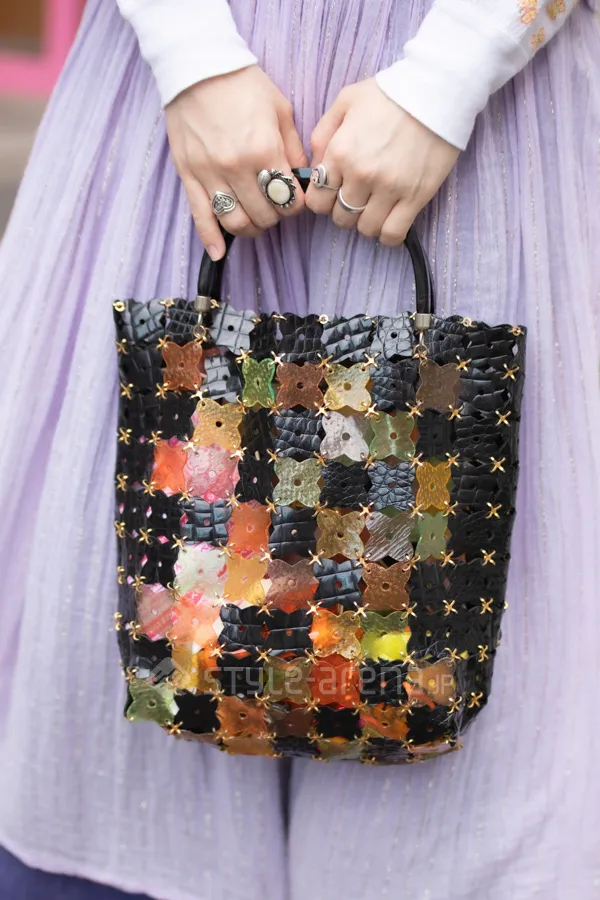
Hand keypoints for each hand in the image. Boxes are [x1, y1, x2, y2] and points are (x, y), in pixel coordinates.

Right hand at [165, 66, 306, 259]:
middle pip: (264, 215)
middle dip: (275, 217)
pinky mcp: (189, 175)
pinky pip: (201, 216)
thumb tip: (301, 179)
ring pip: (236, 222)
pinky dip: (211, 239)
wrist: (198, 66)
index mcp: (264, 150)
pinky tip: (219, 253)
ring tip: (256, 220)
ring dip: (251, 228)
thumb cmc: (242, 84)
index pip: (289, 200)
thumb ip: (293, 148)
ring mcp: (210, 174)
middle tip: (276, 208)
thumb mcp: (280, 110)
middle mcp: (237, 167)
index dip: (297, 206)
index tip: (296, 201)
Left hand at [306, 79, 458, 244]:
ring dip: (367, 222)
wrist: (437, 90)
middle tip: (357, 197)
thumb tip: (315, 169)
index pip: (317, 201)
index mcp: (340, 152)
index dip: (323, 200)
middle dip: (344, 211)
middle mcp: (361, 175)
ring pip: (366, 229)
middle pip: (340, 218)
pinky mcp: (415, 197)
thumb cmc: (390, 93)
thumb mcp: (345, 101)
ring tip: (375, 207)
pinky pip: (393, 233)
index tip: (334, 193)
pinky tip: (389, 221)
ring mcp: (389, 189)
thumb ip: (323, 135)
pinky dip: (388, 234)